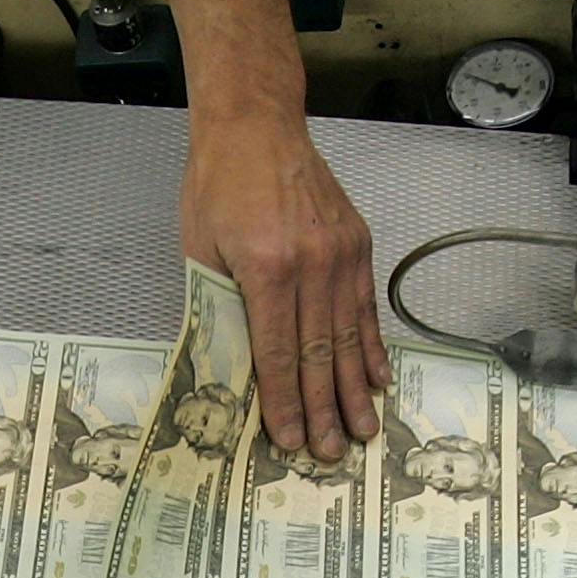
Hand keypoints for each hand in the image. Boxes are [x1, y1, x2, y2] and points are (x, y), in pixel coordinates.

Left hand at [180, 111, 387, 459]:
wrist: (256, 124)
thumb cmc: (218, 184)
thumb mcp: (201, 247)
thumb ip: (219, 304)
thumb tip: (233, 366)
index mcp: (267, 267)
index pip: (278, 353)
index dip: (285, 403)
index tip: (291, 440)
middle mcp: (312, 262)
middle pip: (319, 353)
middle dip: (325, 410)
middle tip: (333, 453)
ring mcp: (340, 253)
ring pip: (348, 336)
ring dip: (354, 389)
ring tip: (363, 430)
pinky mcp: (357, 243)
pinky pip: (365, 307)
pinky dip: (370, 346)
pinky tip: (375, 379)